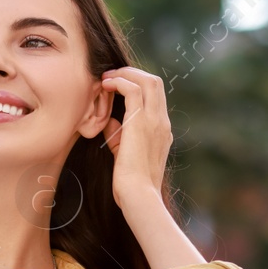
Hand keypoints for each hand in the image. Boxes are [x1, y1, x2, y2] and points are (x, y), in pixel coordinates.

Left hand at [99, 67, 171, 212]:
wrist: (138, 195)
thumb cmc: (129, 184)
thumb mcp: (124, 155)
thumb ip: (118, 136)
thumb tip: (109, 121)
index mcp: (161, 130)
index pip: (155, 96)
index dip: (137, 85)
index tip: (117, 86)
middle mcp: (162, 122)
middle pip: (155, 82)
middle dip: (132, 73)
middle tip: (111, 75)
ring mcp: (155, 121)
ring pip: (148, 80)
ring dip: (125, 74)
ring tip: (106, 77)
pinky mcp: (142, 122)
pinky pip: (133, 90)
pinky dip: (119, 82)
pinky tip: (105, 85)